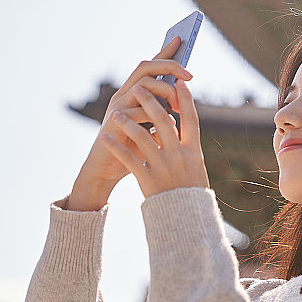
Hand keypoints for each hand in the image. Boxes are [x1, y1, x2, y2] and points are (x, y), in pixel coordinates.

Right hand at [69, 37, 196, 208]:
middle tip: (189, 75)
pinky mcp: (115, 123)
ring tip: (178, 106)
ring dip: (165, 92)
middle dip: (169, 66)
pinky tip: (167, 124)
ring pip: (144, 86)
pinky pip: (139, 112)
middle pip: (145, 68)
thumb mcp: (150, 127)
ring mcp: (117, 107)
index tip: (180, 39)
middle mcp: (123, 95)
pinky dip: (156, 116)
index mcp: (132, 94)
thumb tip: (182, 99)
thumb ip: (161, 112)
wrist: (106, 170)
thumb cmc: (131, 149)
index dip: (163, 52)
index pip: (149, 66)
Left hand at [99, 68, 209, 197]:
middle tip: (140, 88)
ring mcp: (163, 167)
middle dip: (150, 102)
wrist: (185, 219)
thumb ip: (187, 147)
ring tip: (116, 112)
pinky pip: (128, 159)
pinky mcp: (147, 179)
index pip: (191, 119)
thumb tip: (182, 124)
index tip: (180, 82)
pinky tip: (105, 136)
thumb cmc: (190, 192)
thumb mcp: (196, 168)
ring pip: (143, 137)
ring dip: (128, 121)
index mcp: (193, 152)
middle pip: (164, 122)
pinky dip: (116, 146)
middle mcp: (179, 156)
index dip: (186, 99)